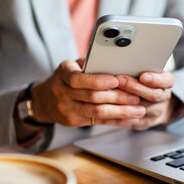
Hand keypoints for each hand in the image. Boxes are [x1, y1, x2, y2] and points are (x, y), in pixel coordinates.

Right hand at [31, 59, 145, 126]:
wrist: (45, 100)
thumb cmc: (66, 78)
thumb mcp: (73, 66)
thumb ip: (90, 65)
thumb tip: (117, 62)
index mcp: (63, 73)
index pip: (78, 78)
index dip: (98, 81)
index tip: (116, 81)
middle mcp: (62, 92)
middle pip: (92, 97)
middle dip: (117, 97)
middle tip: (136, 97)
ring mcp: (66, 109)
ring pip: (97, 112)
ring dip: (121, 112)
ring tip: (139, 110)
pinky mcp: (73, 122)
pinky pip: (98, 122)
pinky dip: (116, 121)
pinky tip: (131, 119)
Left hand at [116, 71, 182, 130]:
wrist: (154, 103)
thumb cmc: (145, 82)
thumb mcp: (147, 71)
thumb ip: (140, 67)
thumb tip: (123, 61)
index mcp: (166, 83)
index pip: (167, 81)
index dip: (156, 79)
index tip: (143, 76)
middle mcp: (164, 97)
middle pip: (154, 95)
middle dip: (135, 87)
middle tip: (120, 80)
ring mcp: (156, 111)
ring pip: (143, 108)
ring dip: (127, 100)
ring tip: (112, 92)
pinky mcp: (146, 122)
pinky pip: (134, 119)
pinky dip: (123, 112)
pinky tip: (112, 105)